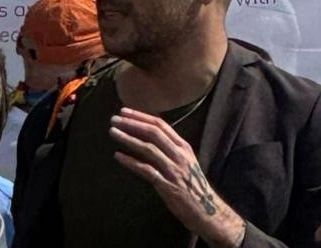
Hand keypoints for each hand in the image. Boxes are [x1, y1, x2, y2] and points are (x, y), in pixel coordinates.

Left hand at [104, 107, 244, 247]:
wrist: (207, 210)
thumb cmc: (193, 186)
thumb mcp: (185, 162)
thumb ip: (170, 149)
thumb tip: (148, 136)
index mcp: (183, 147)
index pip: (161, 125)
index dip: (142, 116)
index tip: (125, 111)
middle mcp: (179, 155)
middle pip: (153, 133)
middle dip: (133, 123)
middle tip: (115, 118)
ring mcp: (174, 169)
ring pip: (148, 148)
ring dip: (128, 138)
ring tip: (113, 132)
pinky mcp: (168, 185)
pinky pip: (146, 170)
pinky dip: (131, 162)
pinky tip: (118, 156)